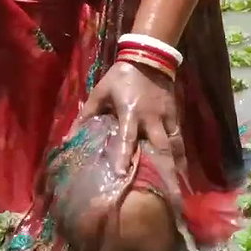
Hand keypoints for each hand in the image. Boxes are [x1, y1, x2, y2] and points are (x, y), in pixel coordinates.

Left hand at [79, 61, 184, 177]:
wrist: (149, 58)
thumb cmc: (121, 77)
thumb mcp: (99, 93)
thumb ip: (86, 115)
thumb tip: (68, 139)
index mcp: (130, 114)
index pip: (127, 138)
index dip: (124, 156)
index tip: (122, 175)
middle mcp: (151, 119)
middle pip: (161, 148)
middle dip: (166, 170)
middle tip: (169, 192)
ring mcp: (166, 117)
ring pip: (174, 145)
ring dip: (177, 166)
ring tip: (180, 187)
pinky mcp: (174, 115)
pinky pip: (178, 137)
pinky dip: (180, 153)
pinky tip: (182, 166)